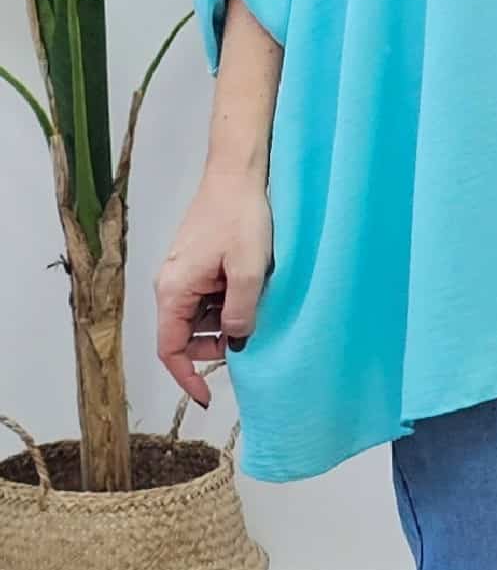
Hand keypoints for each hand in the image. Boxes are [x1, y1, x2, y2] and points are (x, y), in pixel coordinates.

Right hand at [153, 171, 273, 406]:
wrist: (236, 172)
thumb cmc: (240, 216)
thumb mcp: (247, 269)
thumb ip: (240, 312)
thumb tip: (236, 343)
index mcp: (173, 290)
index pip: (170, 350)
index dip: (187, 377)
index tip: (208, 397)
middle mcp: (170, 284)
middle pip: (184, 335)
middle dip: (213, 345)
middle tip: (248, 336)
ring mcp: (182, 271)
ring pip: (197, 316)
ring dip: (222, 322)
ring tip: (253, 306)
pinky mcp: (196, 261)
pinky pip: (205, 296)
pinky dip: (224, 302)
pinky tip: (249, 288)